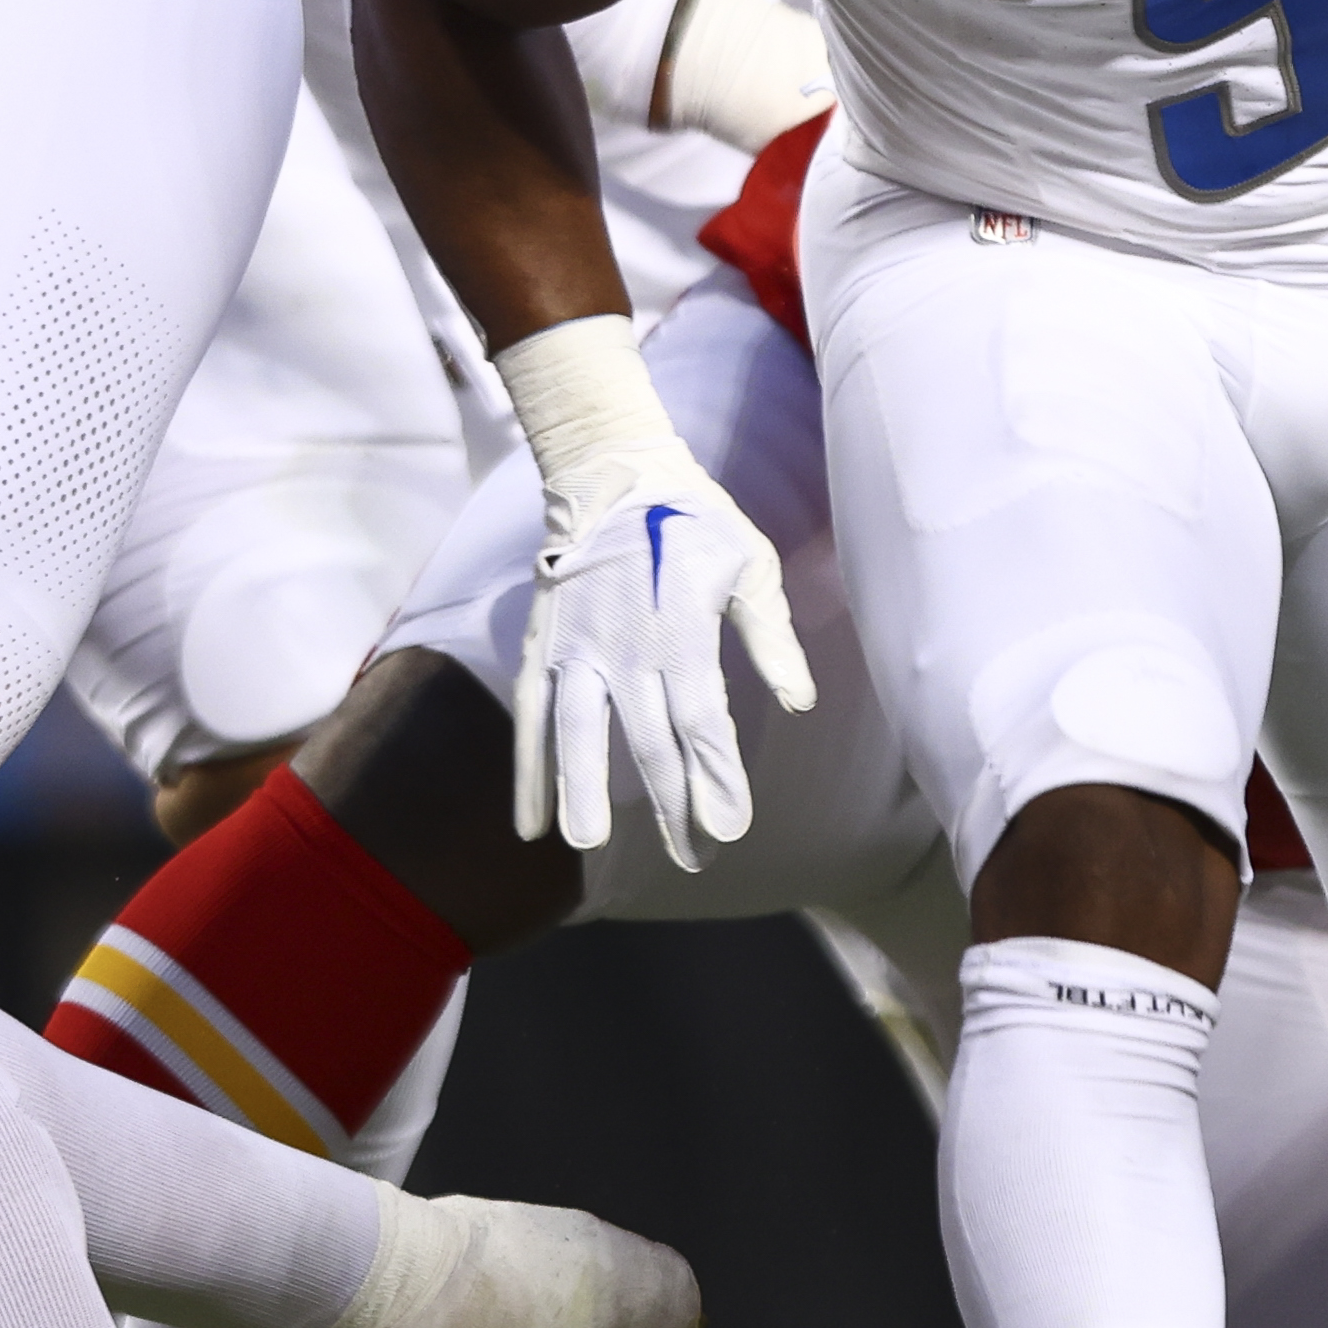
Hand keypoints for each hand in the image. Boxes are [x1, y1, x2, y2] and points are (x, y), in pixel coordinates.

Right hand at [493, 314, 816, 868]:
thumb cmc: (696, 521)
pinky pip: (533, 717)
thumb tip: (799, 701)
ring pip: (578, 729)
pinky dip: (529, 770)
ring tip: (587, 842)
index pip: (702, 718)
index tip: (729, 827)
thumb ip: (771, 637)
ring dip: (582, 787)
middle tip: (693, 856)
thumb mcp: (751, 565)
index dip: (715, 775)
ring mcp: (578, 647)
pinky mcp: (545, 646)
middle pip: (648, 738)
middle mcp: (627, 645)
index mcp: (682, 628)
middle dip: (672, 803)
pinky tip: (531, 825)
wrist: (614, 470)